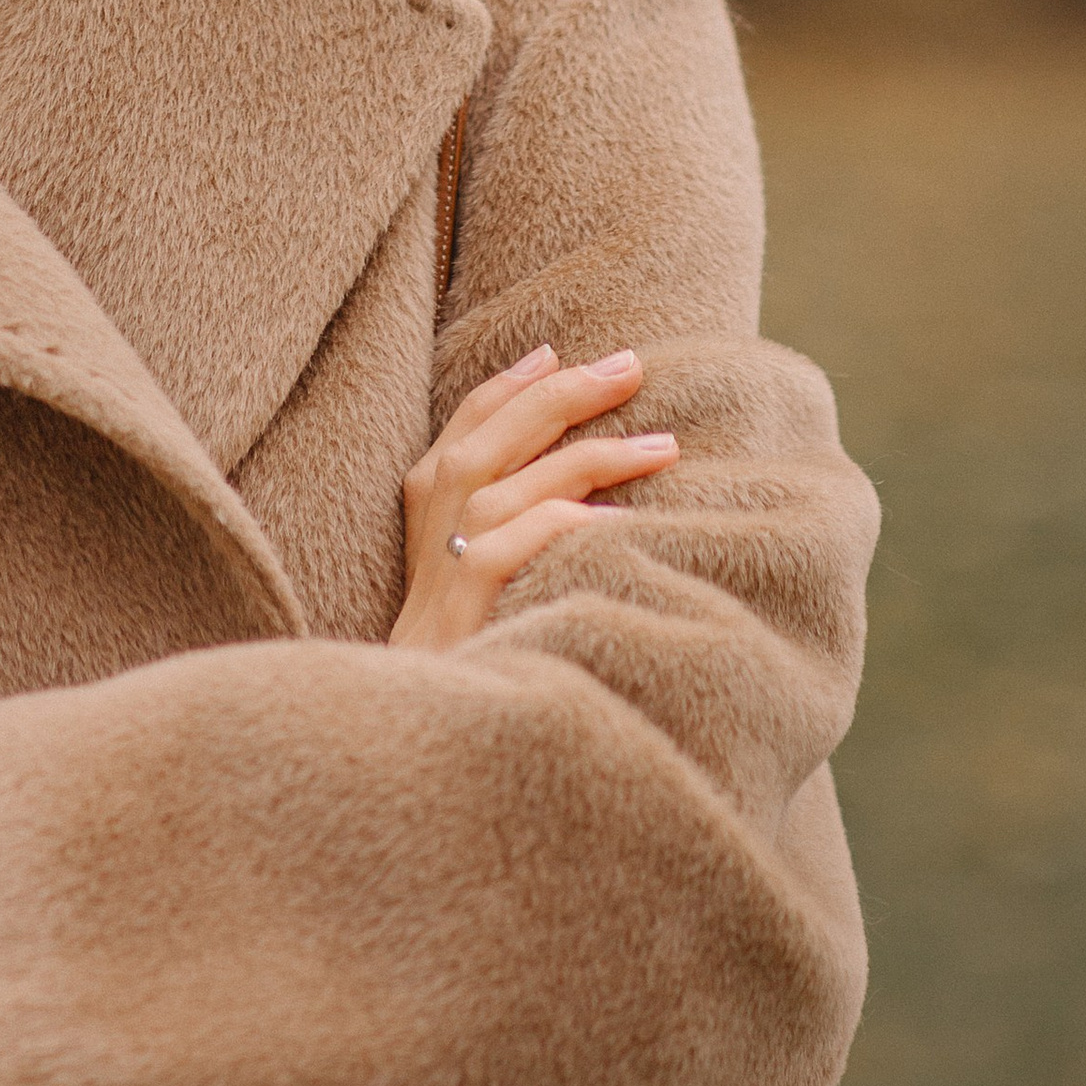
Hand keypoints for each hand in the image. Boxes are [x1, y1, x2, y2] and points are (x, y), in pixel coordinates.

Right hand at [387, 344, 674, 651]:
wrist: (419, 735)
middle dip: (562, 394)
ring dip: (590, 459)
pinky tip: (622, 525)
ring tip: (665, 448)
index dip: (513, 383)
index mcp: (428, 510)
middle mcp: (432, 526)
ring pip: (511, 484)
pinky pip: (519, 547)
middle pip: (492, 436)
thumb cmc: (469, 656)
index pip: (468, 423)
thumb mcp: (480, 576)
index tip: (558, 350)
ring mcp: (444, 567)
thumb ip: (516, 520)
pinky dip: (568, 525)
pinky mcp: (464, 609)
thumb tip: (596, 477)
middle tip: (631, 365)